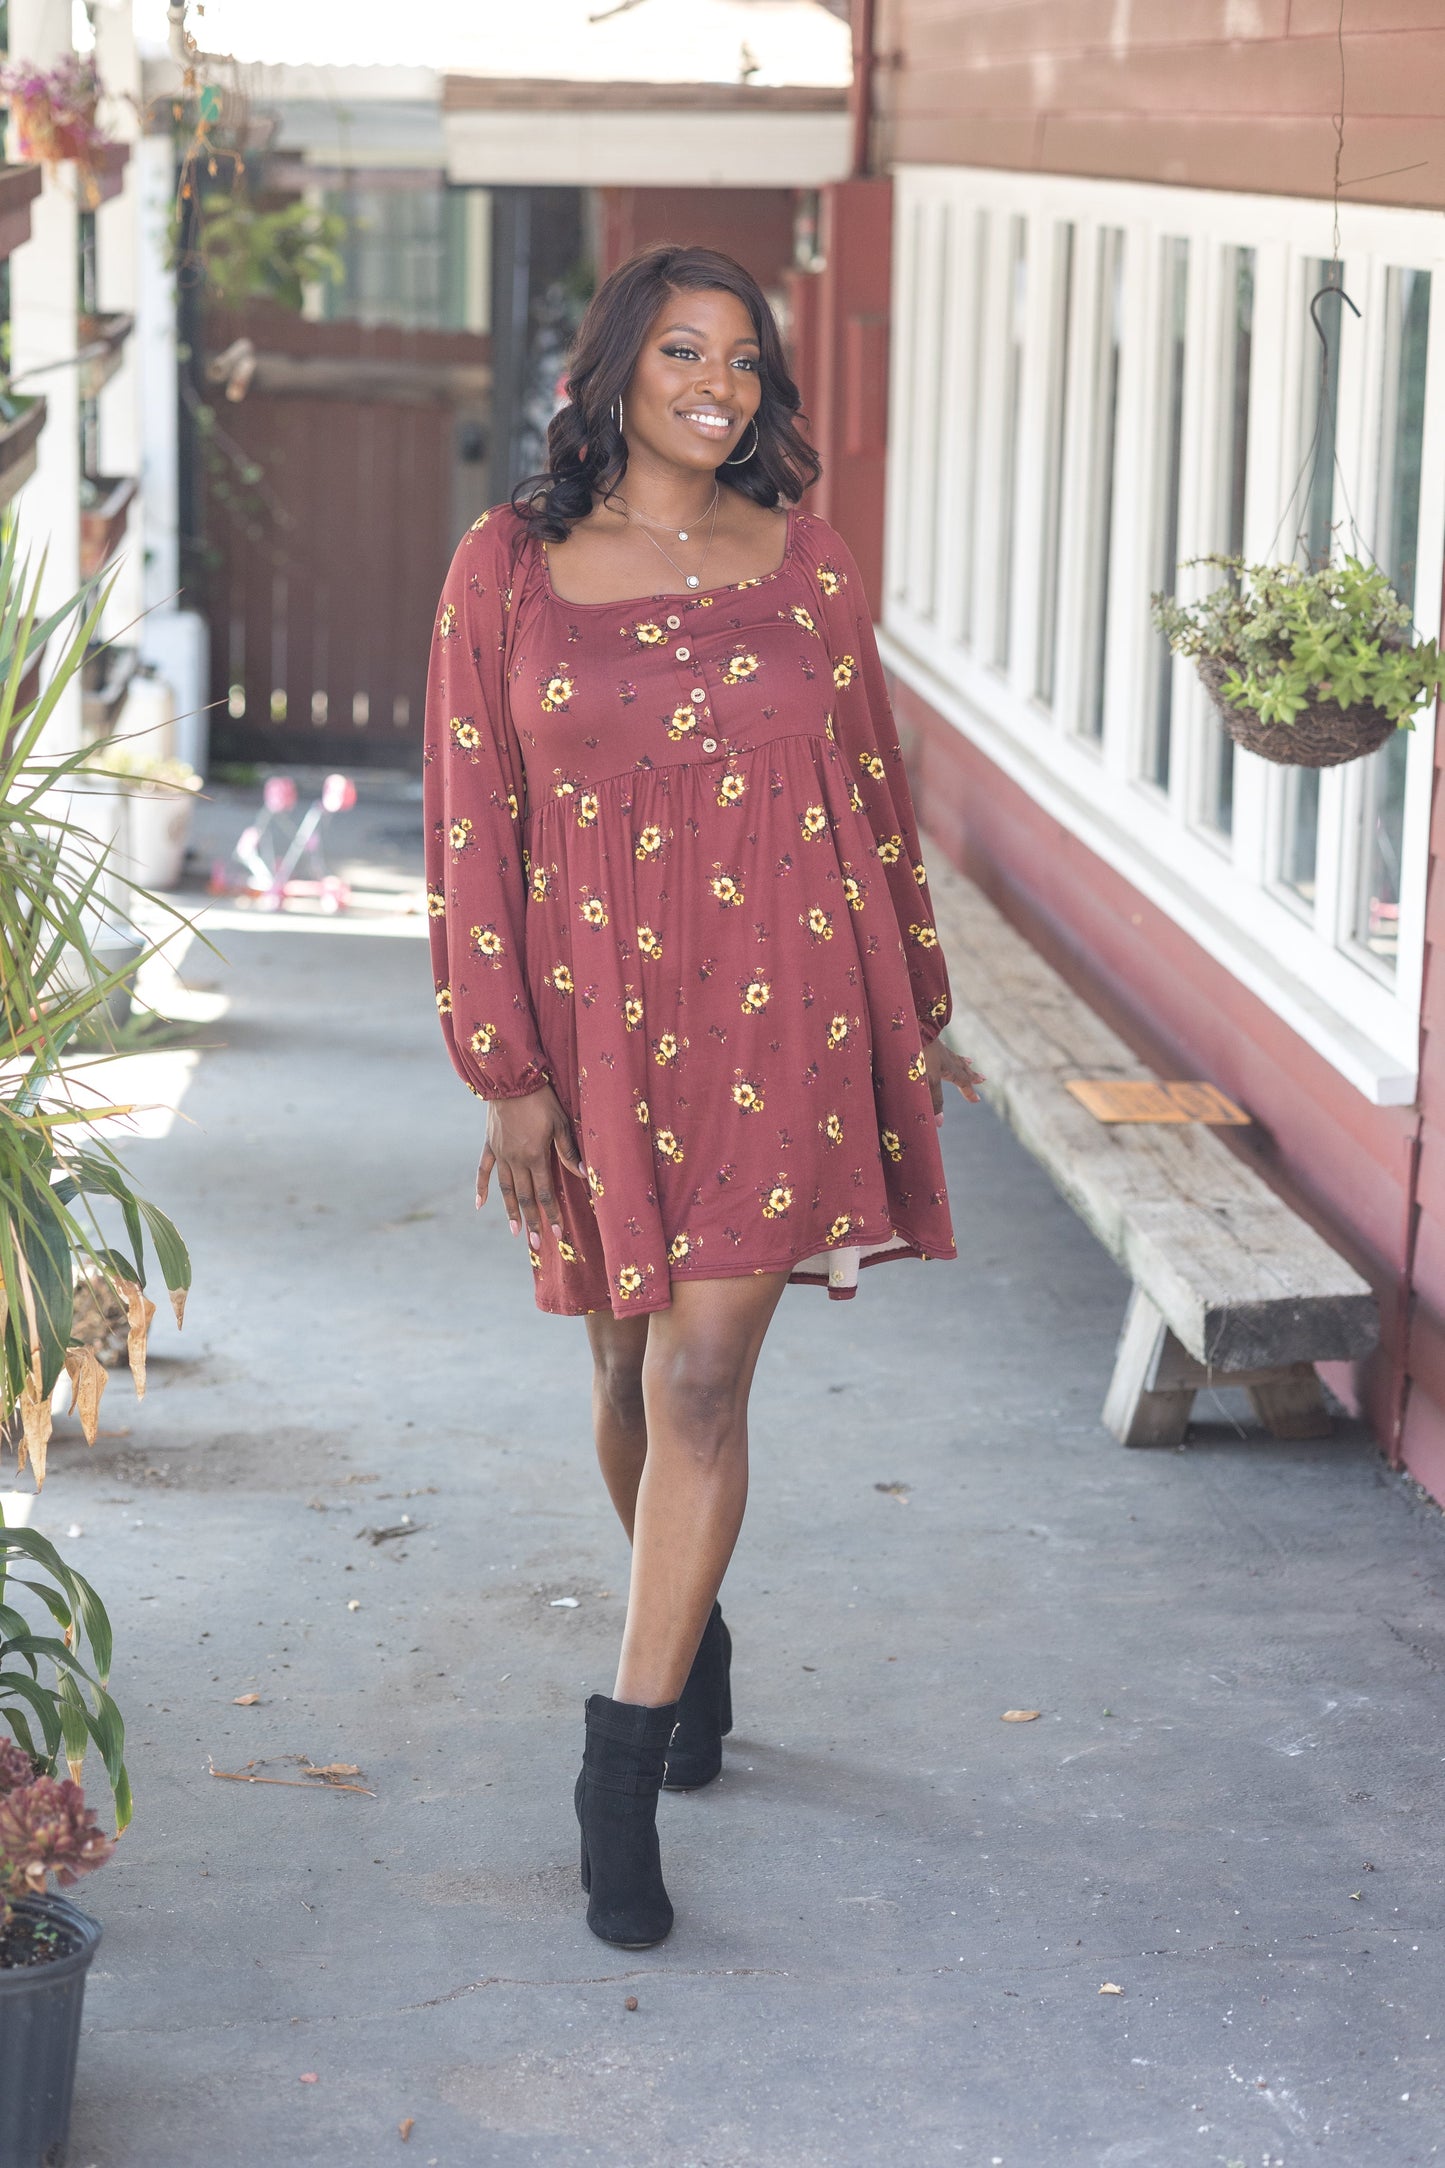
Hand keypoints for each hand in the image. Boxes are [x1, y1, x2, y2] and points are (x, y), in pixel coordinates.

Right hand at [477, 1084, 583, 1248]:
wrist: (511, 1080)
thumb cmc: (541, 1100)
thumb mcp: (560, 1124)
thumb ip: (568, 1152)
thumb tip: (584, 1176)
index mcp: (535, 1156)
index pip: (545, 1192)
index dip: (552, 1214)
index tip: (557, 1233)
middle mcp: (516, 1160)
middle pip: (524, 1197)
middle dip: (532, 1221)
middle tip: (537, 1243)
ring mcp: (500, 1154)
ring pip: (506, 1189)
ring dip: (510, 1212)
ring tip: (515, 1233)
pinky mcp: (490, 1145)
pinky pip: (483, 1171)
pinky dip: (481, 1189)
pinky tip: (479, 1206)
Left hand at [924, 1039, 984, 1122]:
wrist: (911, 1024)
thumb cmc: (920, 1052)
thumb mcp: (927, 1080)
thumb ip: (934, 1100)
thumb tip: (940, 1124)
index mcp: (948, 1067)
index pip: (962, 1081)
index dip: (968, 1091)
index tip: (977, 1099)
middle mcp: (945, 1056)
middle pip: (962, 1067)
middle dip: (971, 1075)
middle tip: (982, 1078)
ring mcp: (936, 1046)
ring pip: (952, 1055)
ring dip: (961, 1060)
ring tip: (969, 1060)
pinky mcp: (925, 1038)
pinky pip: (939, 1044)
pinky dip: (943, 1047)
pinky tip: (941, 1044)